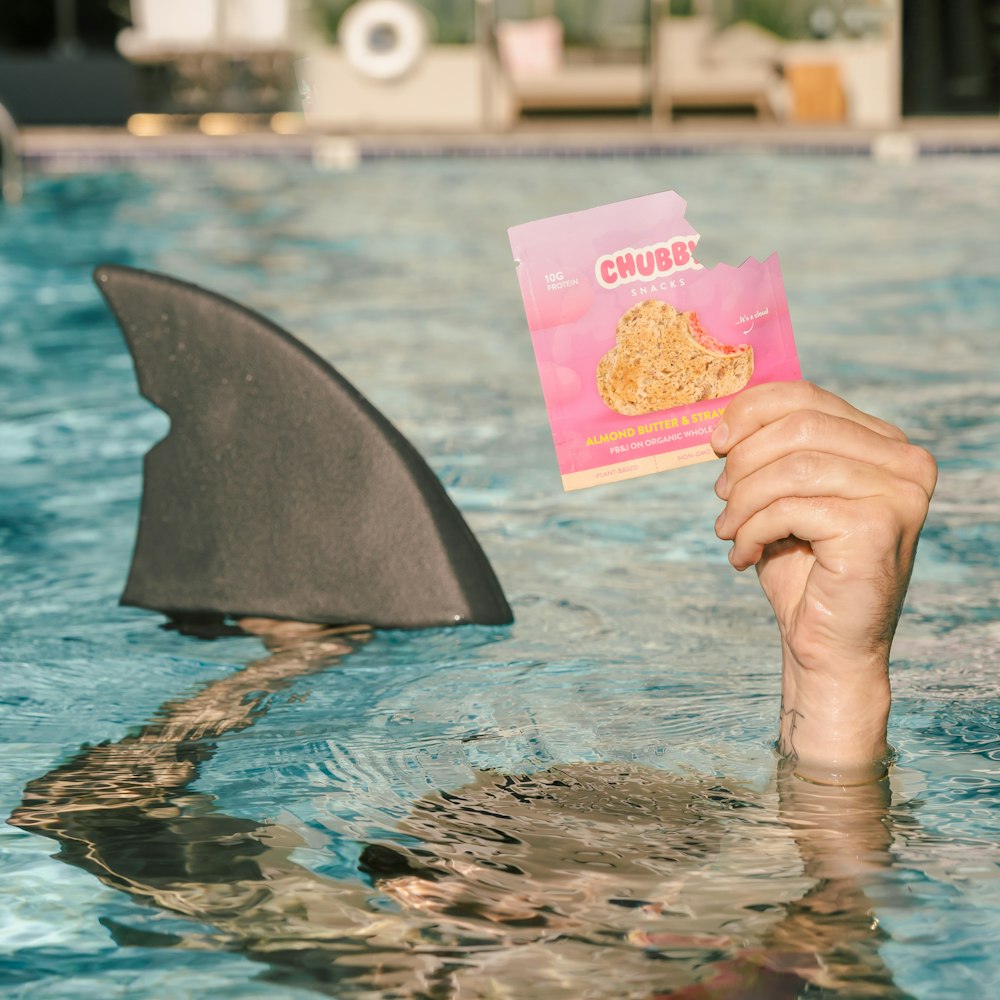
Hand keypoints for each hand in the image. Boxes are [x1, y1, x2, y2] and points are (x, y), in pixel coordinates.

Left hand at [710, 382, 935, 780]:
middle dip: (744, 460)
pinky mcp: (876, 526)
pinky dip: (751, 530)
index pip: (808, 397)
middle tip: (721, 498)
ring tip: (728, 531)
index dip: (751, 411)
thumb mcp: (783, 496)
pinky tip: (743, 556)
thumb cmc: (800, 568)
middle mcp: (904, 462)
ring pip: (789, 467)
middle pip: (798, 426)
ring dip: (743, 501)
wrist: (825, 644)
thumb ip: (770, 450)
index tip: (715, 442)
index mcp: (884, 445)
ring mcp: (897, 493)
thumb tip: (724, 416)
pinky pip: (789, 507)